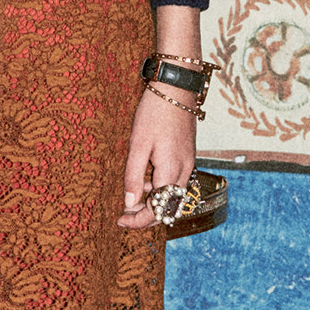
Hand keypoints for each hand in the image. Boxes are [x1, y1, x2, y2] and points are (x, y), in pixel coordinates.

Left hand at [119, 85, 196, 228]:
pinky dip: (160, 188)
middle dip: (146, 216)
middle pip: (168, 208)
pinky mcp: (187, 156)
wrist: (176, 87)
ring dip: (153, 202)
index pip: (159, 211)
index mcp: (171, 171)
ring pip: (173, 196)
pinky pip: (175, 182)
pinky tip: (146, 180)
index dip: (139, 221)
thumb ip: (133, 176)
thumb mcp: (138, 145)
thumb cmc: (155, 112)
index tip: (120, 220)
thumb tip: (130, 204)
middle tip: (124, 215)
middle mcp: (185, 171)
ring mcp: (188, 164)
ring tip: (131, 197)